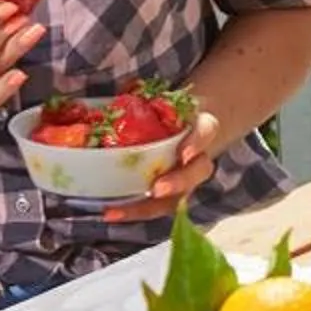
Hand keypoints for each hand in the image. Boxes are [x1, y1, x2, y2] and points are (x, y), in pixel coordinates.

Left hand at [104, 107, 223, 223]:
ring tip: (120, 210)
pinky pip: (157, 207)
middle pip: (197, 172)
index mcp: (201, 127)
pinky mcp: (171, 194)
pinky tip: (111, 212)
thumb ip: (144, 102)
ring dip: (150, 206)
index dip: (198, 142)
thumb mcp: (163, 103)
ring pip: (178, 197)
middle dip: (177, 182)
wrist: (184, 126)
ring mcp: (186, 179)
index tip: (185, 152)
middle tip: (157, 189)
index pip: (206, 130)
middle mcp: (198, 157)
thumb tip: (104, 98)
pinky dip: (134, 211)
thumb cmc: (170, 113)